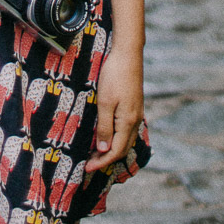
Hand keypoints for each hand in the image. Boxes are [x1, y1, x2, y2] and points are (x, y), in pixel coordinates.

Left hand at [86, 40, 143, 172]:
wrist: (127, 54)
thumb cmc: (114, 76)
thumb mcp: (105, 102)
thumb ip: (105, 127)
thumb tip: (104, 150)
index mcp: (128, 122)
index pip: (116, 152)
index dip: (102, 162)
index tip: (87, 168)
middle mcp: (135, 121)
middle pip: (122, 149)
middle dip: (106, 159)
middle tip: (89, 163)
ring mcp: (136, 113)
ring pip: (126, 140)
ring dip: (111, 150)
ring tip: (96, 153)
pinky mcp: (134, 106)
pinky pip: (127, 130)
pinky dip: (117, 138)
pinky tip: (107, 135)